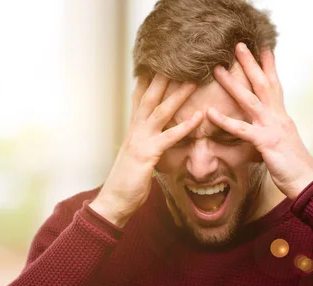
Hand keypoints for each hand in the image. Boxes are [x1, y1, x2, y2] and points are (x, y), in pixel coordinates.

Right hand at [90, 74, 202, 226]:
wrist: (114, 201)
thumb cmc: (127, 182)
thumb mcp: (136, 157)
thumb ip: (146, 143)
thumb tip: (155, 137)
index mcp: (133, 130)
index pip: (140, 98)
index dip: (149, 79)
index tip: (160, 62)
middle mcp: (135, 130)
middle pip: (149, 96)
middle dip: (163, 77)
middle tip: (178, 58)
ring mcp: (140, 141)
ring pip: (160, 111)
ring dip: (177, 95)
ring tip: (193, 80)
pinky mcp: (147, 155)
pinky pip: (169, 137)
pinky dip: (185, 126)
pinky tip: (199, 116)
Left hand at [207, 43, 312, 199]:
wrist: (306, 182)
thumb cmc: (292, 165)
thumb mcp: (282, 142)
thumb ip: (271, 129)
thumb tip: (262, 125)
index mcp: (282, 116)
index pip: (275, 85)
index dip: (269, 66)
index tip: (262, 48)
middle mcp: (278, 117)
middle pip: (264, 83)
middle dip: (251, 63)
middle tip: (239, 45)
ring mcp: (273, 128)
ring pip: (251, 100)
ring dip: (233, 84)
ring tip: (218, 70)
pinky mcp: (266, 143)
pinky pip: (242, 129)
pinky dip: (225, 120)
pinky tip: (210, 112)